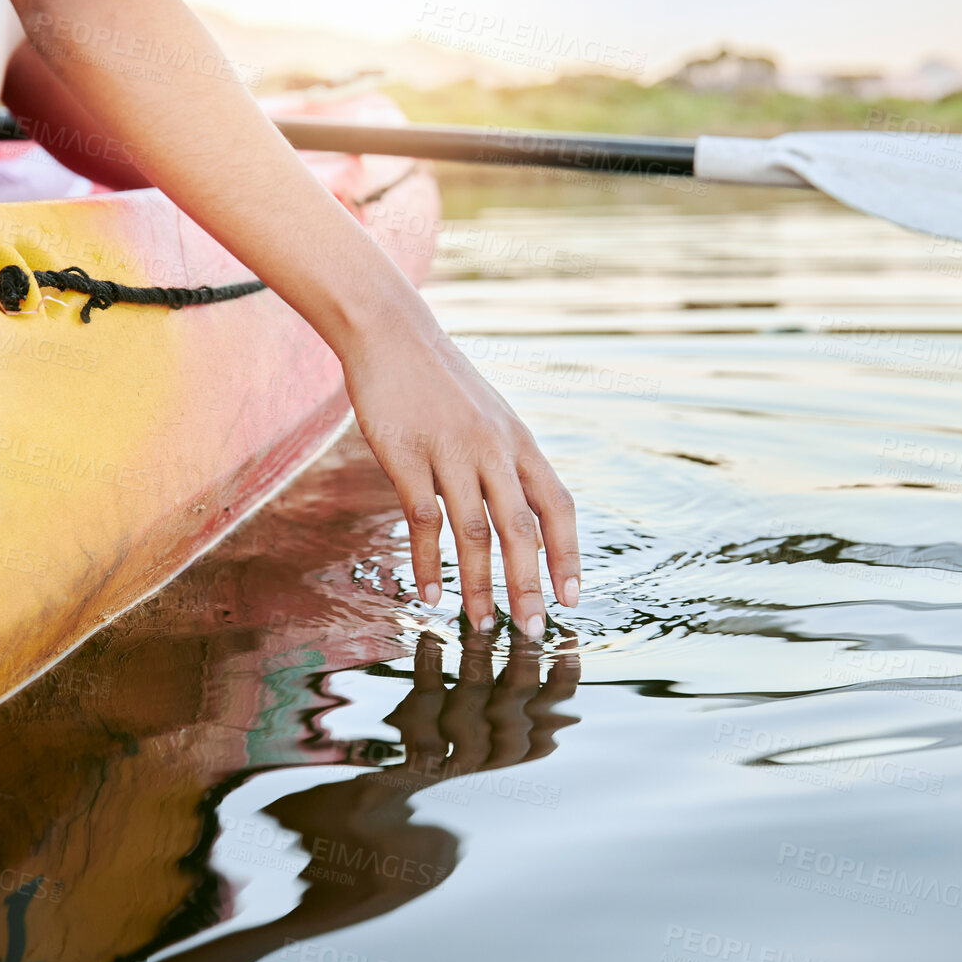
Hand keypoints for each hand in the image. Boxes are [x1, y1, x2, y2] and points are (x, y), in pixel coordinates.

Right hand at [342, 318, 579, 635]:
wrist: (390, 332)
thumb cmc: (439, 382)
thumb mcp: (488, 418)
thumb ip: (505, 466)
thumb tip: (520, 524)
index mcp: (519, 441)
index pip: (558, 506)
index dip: (568, 555)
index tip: (571, 598)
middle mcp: (493, 448)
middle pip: (521, 528)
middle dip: (530, 584)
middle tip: (532, 630)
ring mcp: (450, 451)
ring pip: (474, 531)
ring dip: (480, 584)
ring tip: (483, 623)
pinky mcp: (406, 456)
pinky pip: (424, 520)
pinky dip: (429, 562)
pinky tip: (431, 594)